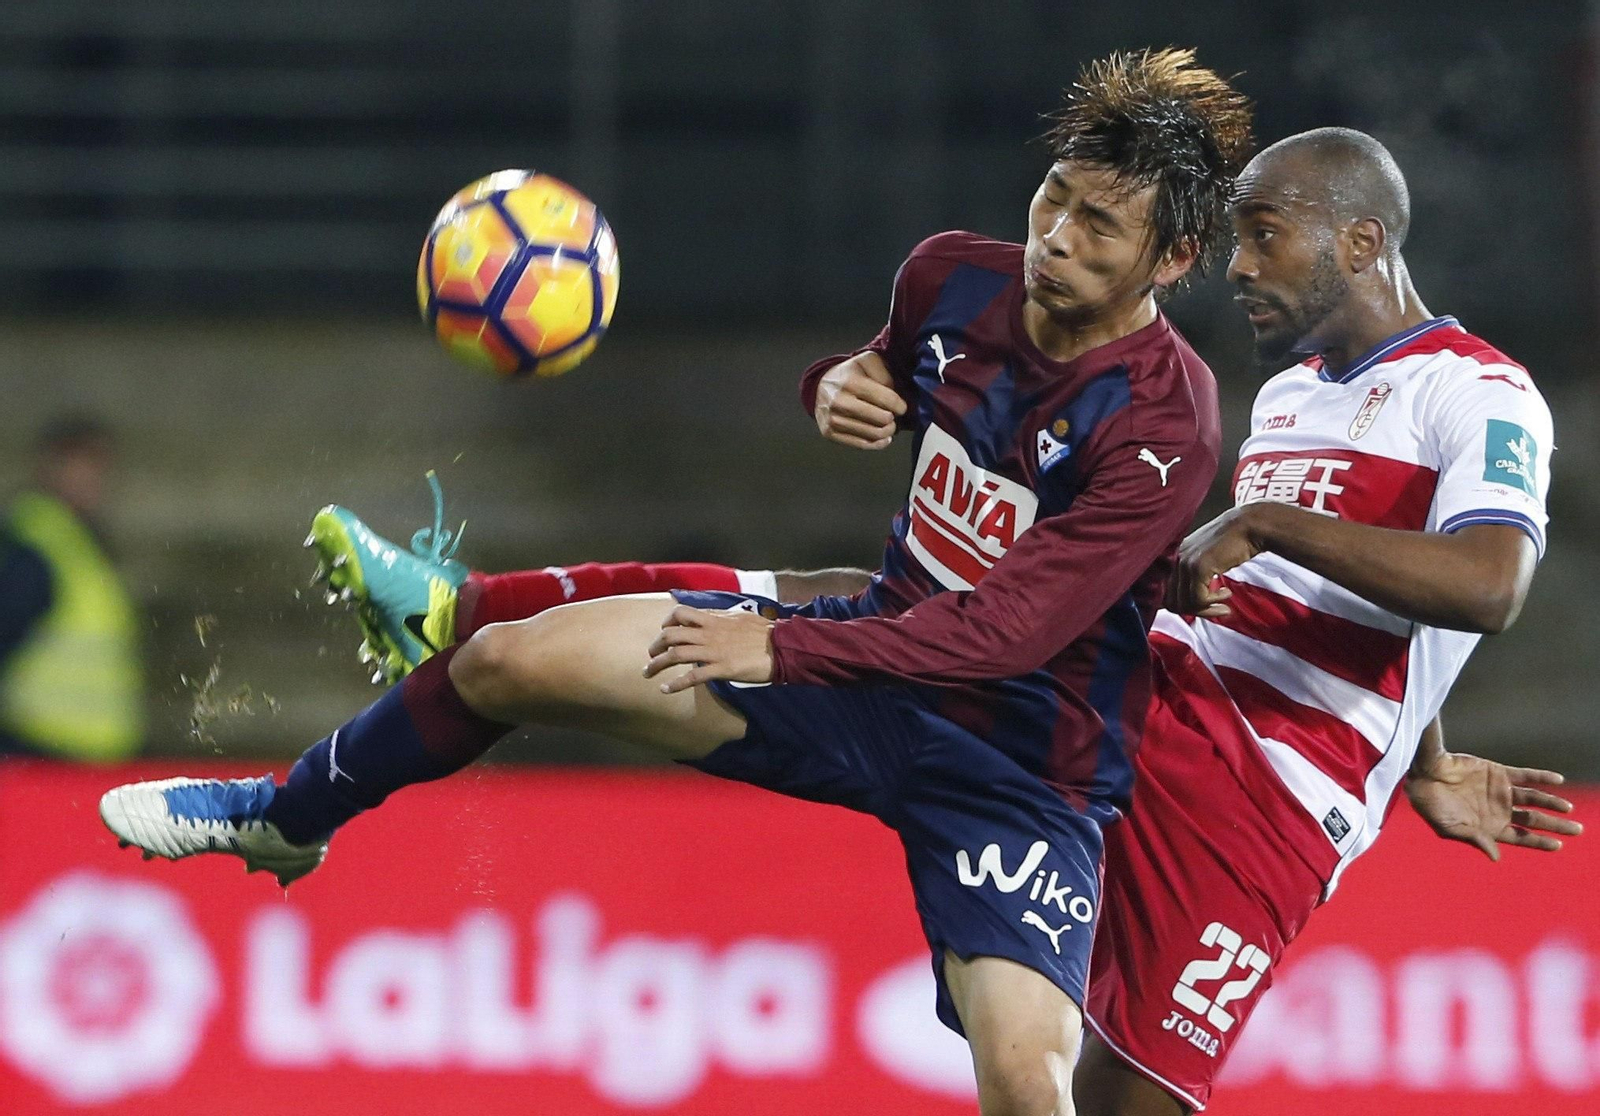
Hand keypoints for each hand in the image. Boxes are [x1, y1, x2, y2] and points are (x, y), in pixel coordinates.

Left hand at [644, 605, 775, 693]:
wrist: (781, 647)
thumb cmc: (764, 632)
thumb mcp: (740, 617)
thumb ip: (721, 617)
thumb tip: (711, 616)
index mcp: (714, 619)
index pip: (681, 613)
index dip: (666, 622)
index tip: (663, 632)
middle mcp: (709, 633)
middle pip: (671, 635)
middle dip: (656, 645)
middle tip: (651, 655)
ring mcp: (714, 651)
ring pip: (676, 655)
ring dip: (657, 664)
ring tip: (648, 673)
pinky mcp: (721, 669)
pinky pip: (692, 677)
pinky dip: (675, 684)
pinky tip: (665, 689)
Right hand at [814, 353, 907, 449]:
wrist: (820, 387)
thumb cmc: (849, 375)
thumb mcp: (867, 362)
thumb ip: (885, 374)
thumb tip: (897, 397)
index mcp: (850, 382)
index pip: (887, 399)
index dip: (900, 405)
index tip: (901, 407)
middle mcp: (839, 401)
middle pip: (882, 419)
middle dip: (893, 419)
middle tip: (893, 415)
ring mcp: (833, 419)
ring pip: (874, 434)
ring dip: (887, 431)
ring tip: (889, 425)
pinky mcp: (830, 433)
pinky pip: (862, 445)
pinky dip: (877, 443)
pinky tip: (883, 437)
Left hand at [1167, 504, 1271, 617]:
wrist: (1249, 526)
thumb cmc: (1234, 542)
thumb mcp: (1208, 558)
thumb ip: (1195, 575)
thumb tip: (1190, 600)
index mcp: (1175, 557)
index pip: (1166, 593)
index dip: (1184, 606)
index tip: (1204, 608)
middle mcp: (1176, 559)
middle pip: (1172, 601)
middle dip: (1195, 612)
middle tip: (1216, 610)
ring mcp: (1185, 563)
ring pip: (1185, 603)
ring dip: (1206, 610)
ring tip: (1224, 604)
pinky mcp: (1198, 568)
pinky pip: (1198, 599)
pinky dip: (1213, 603)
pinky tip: (1227, 593)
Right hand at [1405, 751, 1580, 860]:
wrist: (1423, 774)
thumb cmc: (1431, 805)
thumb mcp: (1449, 828)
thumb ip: (1475, 839)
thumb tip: (1497, 857)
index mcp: (1489, 827)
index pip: (1522, 838)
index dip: (1541, 842)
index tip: (1559, 845)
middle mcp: (1499, 810)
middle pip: (1534, 820)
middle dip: (1556, 825)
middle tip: (1578, 830)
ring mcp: (1500, 791)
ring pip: (1533, 798)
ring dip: (1552, 802)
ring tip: (1568, 808)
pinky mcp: (1498, 772)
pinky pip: (1525, 775)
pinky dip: (1541, 777)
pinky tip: (1558, 781)